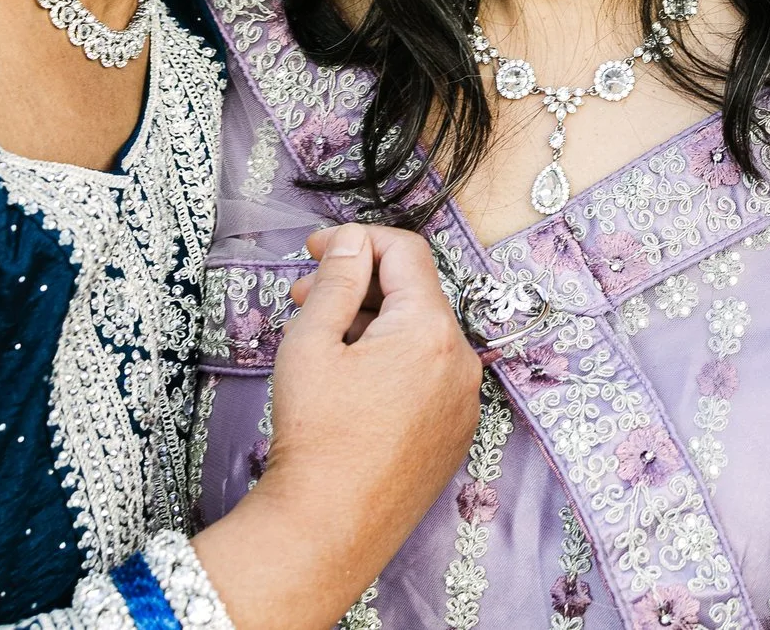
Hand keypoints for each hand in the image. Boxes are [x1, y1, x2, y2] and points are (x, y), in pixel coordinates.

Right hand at [192, 223, 481, 628]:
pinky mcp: (454, 433)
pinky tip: (350, 382)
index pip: (405, 251)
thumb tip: (352, 241)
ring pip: (420, 336)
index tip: (315, 249)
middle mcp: (461, 362)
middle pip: (414, 294)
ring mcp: (463, 401)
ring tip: (322, 343)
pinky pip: (428, 376)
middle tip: (305, 297)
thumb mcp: (312, 342)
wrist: (327, 529)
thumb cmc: (315, 437)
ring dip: (373, 324)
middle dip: (359, 285)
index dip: (356, 240)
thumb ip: (337, 279)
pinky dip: (393, 364)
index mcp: (431, 330)